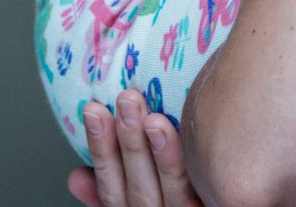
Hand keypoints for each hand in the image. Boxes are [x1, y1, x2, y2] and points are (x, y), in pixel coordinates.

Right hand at [68, 90, 201, 206]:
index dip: (101, 151)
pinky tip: (196, 142)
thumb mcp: (133, 202)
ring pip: (173, 192)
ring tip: (155, 120)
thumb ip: (106, 195)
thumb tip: (76, 177)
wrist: (219, 204)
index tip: (94, 111)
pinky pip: (207, 197)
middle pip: (140, 189)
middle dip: (130, 144)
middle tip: (127, 100)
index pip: (111, 190)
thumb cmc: (170, 197)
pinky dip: (195, 172)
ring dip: (162, 156)